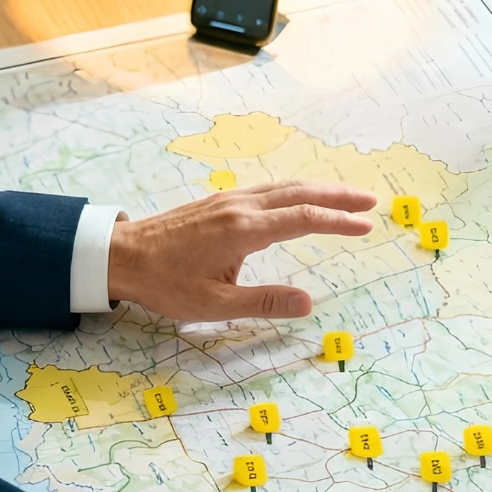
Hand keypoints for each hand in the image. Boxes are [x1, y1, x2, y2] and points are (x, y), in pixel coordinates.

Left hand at [107, 181, 378, 320]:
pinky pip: (267, 190)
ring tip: (346, 196)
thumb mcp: (213, 305)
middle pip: (299, 193)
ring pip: (283, 187)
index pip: (303, 219)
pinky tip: (299, 198)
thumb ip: (263, 303)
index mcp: (243, 230)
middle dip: (338, 195)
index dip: (338, 221)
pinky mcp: (218, 202)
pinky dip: (294, 190)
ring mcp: (228, 200)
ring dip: (318, 189)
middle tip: (372, 200)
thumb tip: (307, 303)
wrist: (120, 255)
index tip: (367, 225)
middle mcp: (239, 207)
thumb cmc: (164, 283)